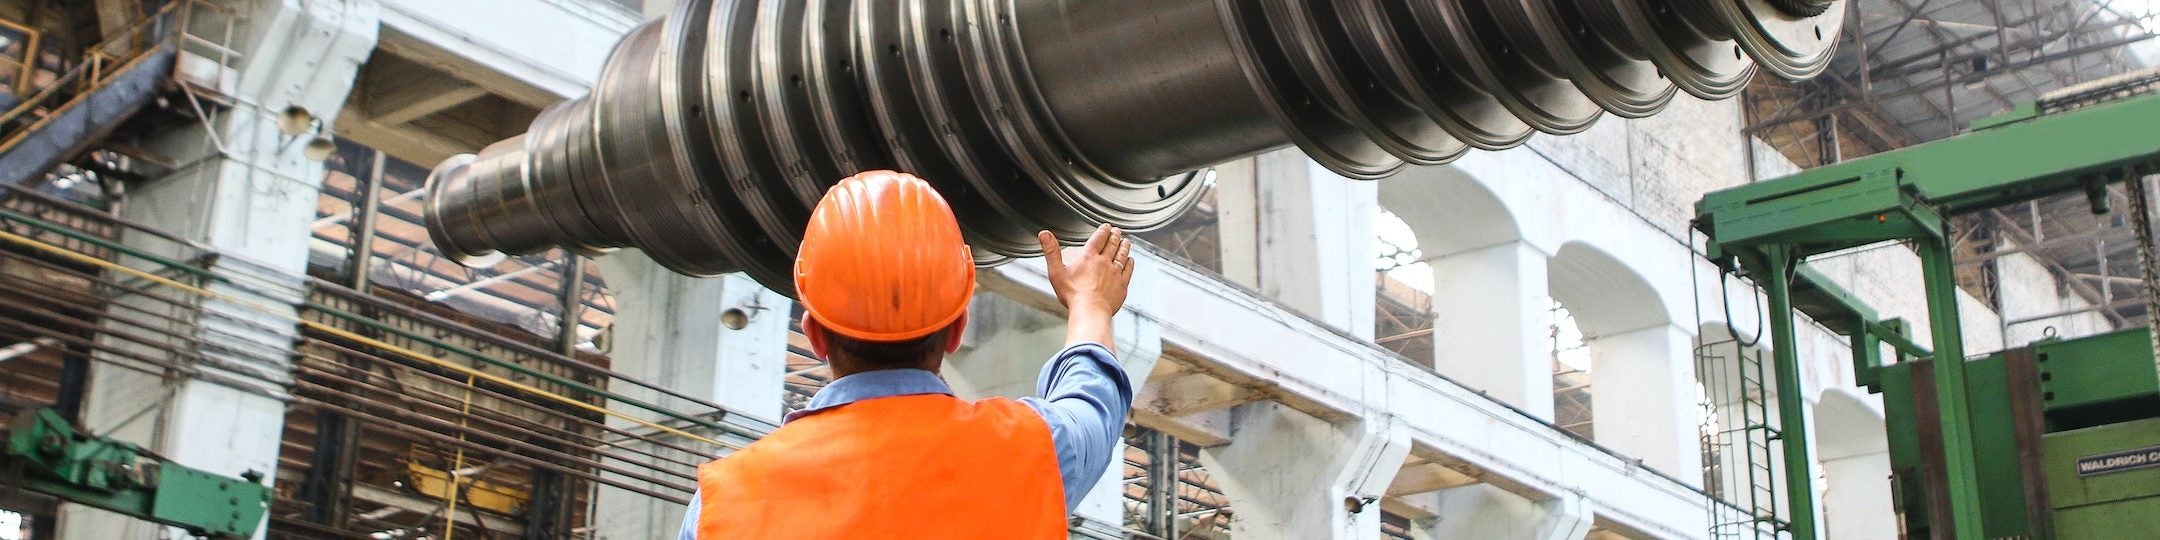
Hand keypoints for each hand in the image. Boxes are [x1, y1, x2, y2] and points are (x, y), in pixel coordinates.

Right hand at [1039, 225, 1133, 349]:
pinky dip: (1130, 263)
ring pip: (1122, 255)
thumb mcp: (1056, 271)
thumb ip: (1051, 251)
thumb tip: (1044, 234)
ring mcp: (1115, 273)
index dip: (1103, 230)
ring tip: (1126, 241)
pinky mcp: (1122, 285)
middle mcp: (1104, 262)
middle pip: (1112, 244)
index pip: (1098, 238)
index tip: (1107, 226)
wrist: (1090, 310)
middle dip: (1115, 236)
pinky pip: (1128, 270)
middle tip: (1117, 231)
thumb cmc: (1072, 294)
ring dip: (1124, 246)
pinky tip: (1131, 260)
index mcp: (1089, 257)